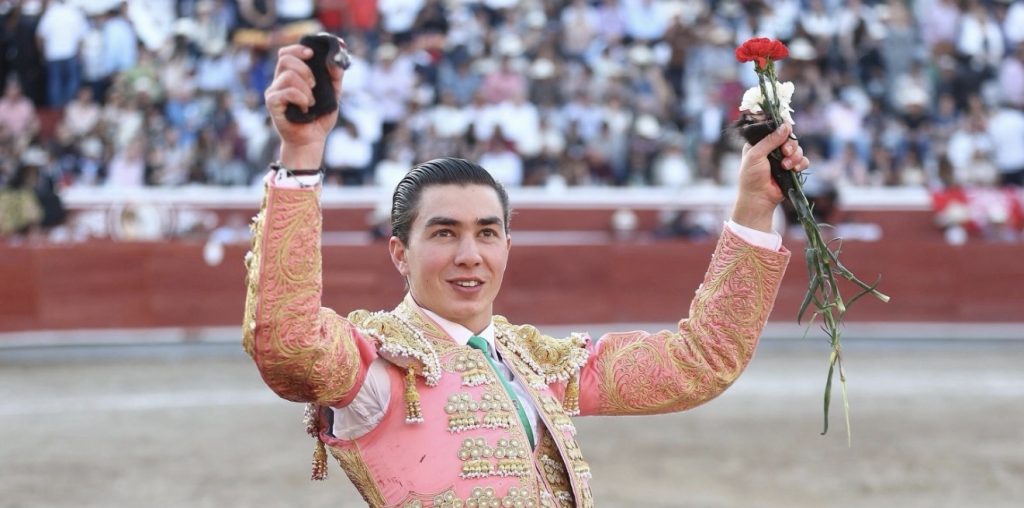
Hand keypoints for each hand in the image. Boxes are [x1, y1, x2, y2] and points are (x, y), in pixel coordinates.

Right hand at [264, 42, 344, 168]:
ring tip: (310, 103)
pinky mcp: (272, 103)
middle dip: (305, 69)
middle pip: (285, 59)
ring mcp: (274, 92)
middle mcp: (279, 81)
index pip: (285, 53)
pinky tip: (304, 109)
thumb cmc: (319, 117)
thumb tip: (336, 59)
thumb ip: (335, 76)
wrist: (312, 140)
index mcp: (291, 76)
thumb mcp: (333, 94)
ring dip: (306, 89)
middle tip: (314, 85)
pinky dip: (301, 98)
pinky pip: (287, 92)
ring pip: (288, 75)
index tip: (311, 54)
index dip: (297, 49)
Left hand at [732, 123, 809, 231]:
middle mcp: (772, 149)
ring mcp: (783, 159)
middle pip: (789, 138)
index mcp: (760, 143)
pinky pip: (803, 161)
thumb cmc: (751, 177)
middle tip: (785, 152)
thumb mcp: (756, 155)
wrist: (758, 198)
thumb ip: (770, 140)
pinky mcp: (792, 169)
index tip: (787, 128)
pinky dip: (800, 164)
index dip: (782, 128)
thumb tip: (786, 126)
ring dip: (794, 156)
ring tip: (785, 166)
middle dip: (790, 145)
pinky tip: (793, 170)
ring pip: (797, 149)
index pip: (774, 129)